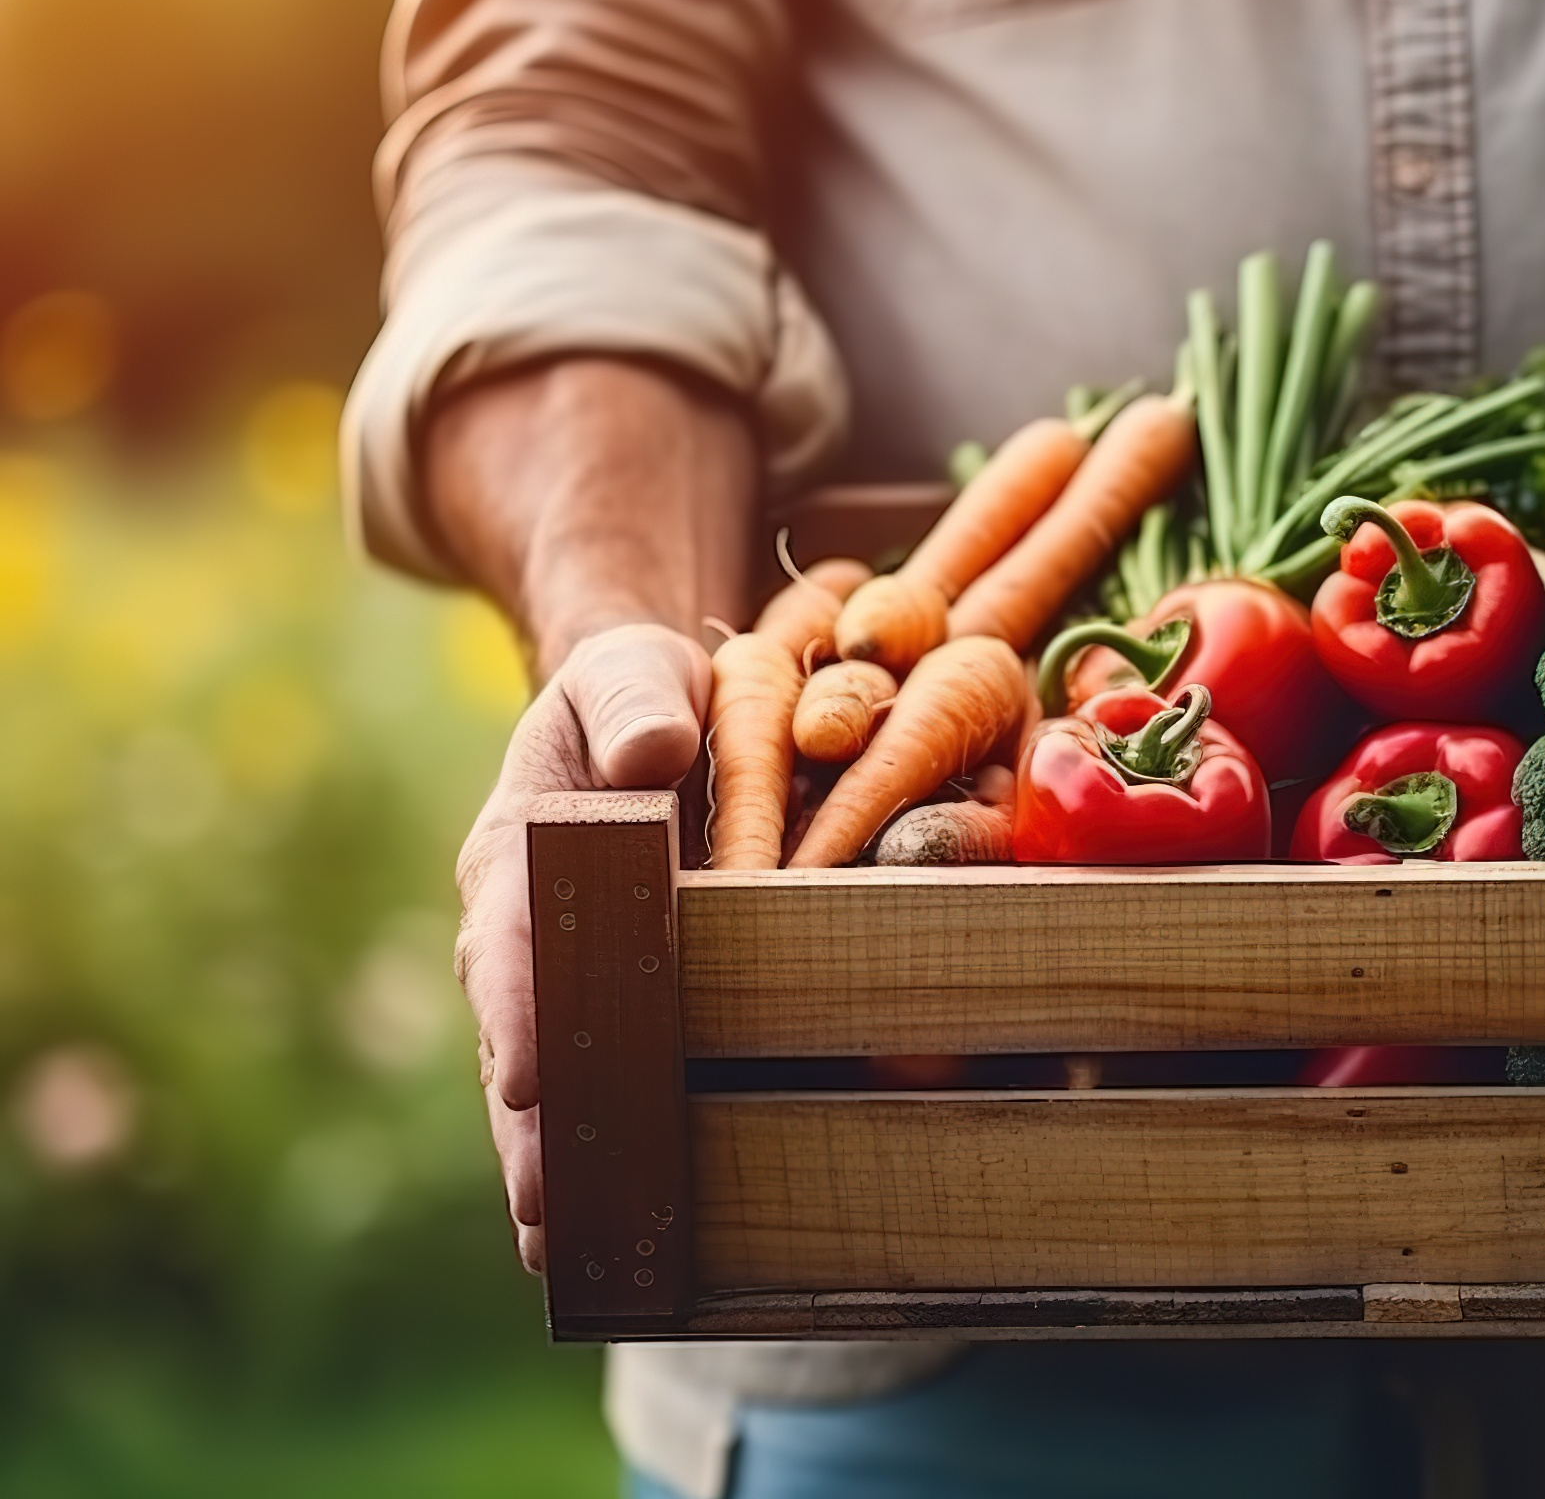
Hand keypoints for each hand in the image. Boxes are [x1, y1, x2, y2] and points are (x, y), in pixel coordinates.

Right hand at [452, 623, 709, 1271]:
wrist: (650, 711)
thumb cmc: (643, 691)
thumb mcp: (636, 672)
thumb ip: (637, 699)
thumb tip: (654, 752)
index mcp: (519, 850)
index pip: (512, 934)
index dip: (520, 1006)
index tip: (527, 1078)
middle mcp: (521, 929)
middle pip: (518, 1035)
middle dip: (531, 1124)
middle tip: (549, 1207)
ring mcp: (559, 977)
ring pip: (546, 1081)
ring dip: (555, 1161)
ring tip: (567, 1250)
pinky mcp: (604, 1006)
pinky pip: (594, 1082)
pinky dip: (602, 1148)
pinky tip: (625, 1224)